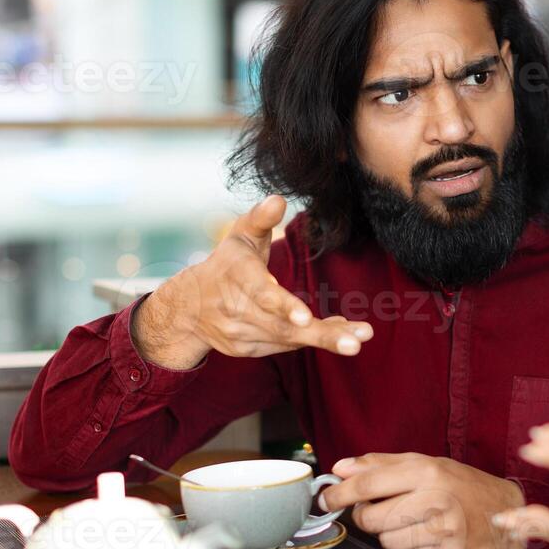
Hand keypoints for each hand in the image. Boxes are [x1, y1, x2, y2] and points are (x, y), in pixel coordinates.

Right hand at [130, 194, 373, 369]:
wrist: (188, 306)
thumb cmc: (227, 264)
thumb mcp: (241, 235)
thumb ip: (261, 218)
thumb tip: (279, 199)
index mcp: (237, 276)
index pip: (261, 294)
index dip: (284, 306)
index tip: (306, 317)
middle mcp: (236, 309)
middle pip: (283, 326)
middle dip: (322, 335)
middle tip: (356, 343)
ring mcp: (239, 333)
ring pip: (288, 338)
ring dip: (325, 337)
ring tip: (359, 336)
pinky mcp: (246, 350)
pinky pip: (284, 346)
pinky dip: (311, 339)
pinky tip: (338, 332)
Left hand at [320, 453, 526, 548]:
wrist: (504, 512)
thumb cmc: (462, 485)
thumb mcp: (426, 463)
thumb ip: (381, 464)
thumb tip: (341, 467)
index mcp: (426, 471)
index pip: (368, 484)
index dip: (339, 494)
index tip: (325, 499)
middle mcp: (435, 499)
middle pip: (371, 519)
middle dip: (366, 518)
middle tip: (376, 511)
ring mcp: (442, 529)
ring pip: (386, 541)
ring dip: (388, 534)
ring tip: (410, 522)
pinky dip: (407, 548)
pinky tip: (424, 535)